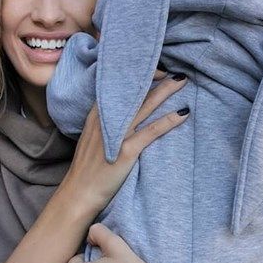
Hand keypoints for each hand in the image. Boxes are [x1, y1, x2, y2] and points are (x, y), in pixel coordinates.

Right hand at [59, 71, 187, 216]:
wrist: (78, 193)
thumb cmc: (86, 170)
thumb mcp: (90, 141)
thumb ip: (103, 126)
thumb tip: (120, 119)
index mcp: (96, 116)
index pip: (118, 88)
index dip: (137, 77)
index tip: (153, 70)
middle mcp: (107, 120)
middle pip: (134, 92)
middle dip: (154, 78)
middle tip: (173, 69)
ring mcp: (117, 135)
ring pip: (145, 106)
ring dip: (165, 91)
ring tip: (182, 81)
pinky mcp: (127, 151)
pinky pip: (152, 131)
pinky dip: (169, 121)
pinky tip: (183, 113)